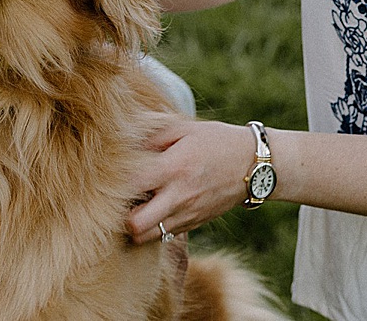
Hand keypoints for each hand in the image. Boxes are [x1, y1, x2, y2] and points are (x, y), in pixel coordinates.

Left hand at [126, 118, 256, 243]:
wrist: (254, 166)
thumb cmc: (217, 141)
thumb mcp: (186, 128)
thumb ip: (153, 136)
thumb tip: (125, 144)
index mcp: (174, 167)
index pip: (133, 185)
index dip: (115, 183)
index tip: (111, 174)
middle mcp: (179, 196)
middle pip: (136, 224)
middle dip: (121, 216)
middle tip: (118, 200)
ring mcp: (187, 214)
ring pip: (147, 237)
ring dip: (136, 224)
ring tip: (135, 205)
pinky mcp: (194, 224)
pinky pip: (164, 236)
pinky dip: (153, 227)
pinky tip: (154, 209)